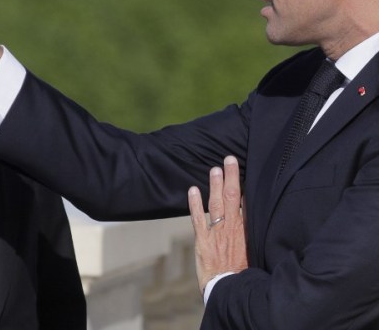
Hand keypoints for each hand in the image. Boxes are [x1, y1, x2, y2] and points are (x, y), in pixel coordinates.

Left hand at [188, 155, 247, 293]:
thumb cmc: (244, 273)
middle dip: (231, 177)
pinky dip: (194, 203)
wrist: (231, 290)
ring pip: (216, 204)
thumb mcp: (255, 252)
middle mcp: (232, 228)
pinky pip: (198, 218)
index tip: (241, 168)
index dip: (242, 184)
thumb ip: (253, 234)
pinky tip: (192, 189)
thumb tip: (255, 218)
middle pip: (232, 197)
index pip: (245, 202)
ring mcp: (217, 233)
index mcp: (246, 231)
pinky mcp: (203, 240)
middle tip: (229, 158)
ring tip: (214, 169)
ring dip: (215, 185)